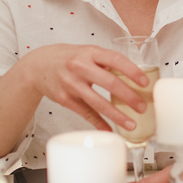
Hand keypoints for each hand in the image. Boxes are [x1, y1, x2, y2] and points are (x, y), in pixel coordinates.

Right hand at [22, 43, 149, 132]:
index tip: (145, 82)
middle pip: (109, 82)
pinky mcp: (64, 99)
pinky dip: (98, 123)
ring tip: (132, 124)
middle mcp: (80, 67)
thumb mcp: (87, 52)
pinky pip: (85, 113)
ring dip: (116, 115)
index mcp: (90, 52)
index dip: (132, 71)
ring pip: (97, 102)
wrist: (37, 66)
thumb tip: (133, 75)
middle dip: (128, 96)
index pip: (115, 60)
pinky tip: (109, 130)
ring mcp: (71, 84)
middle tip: (142, 106)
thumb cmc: (68, 58)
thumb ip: (106, 61)